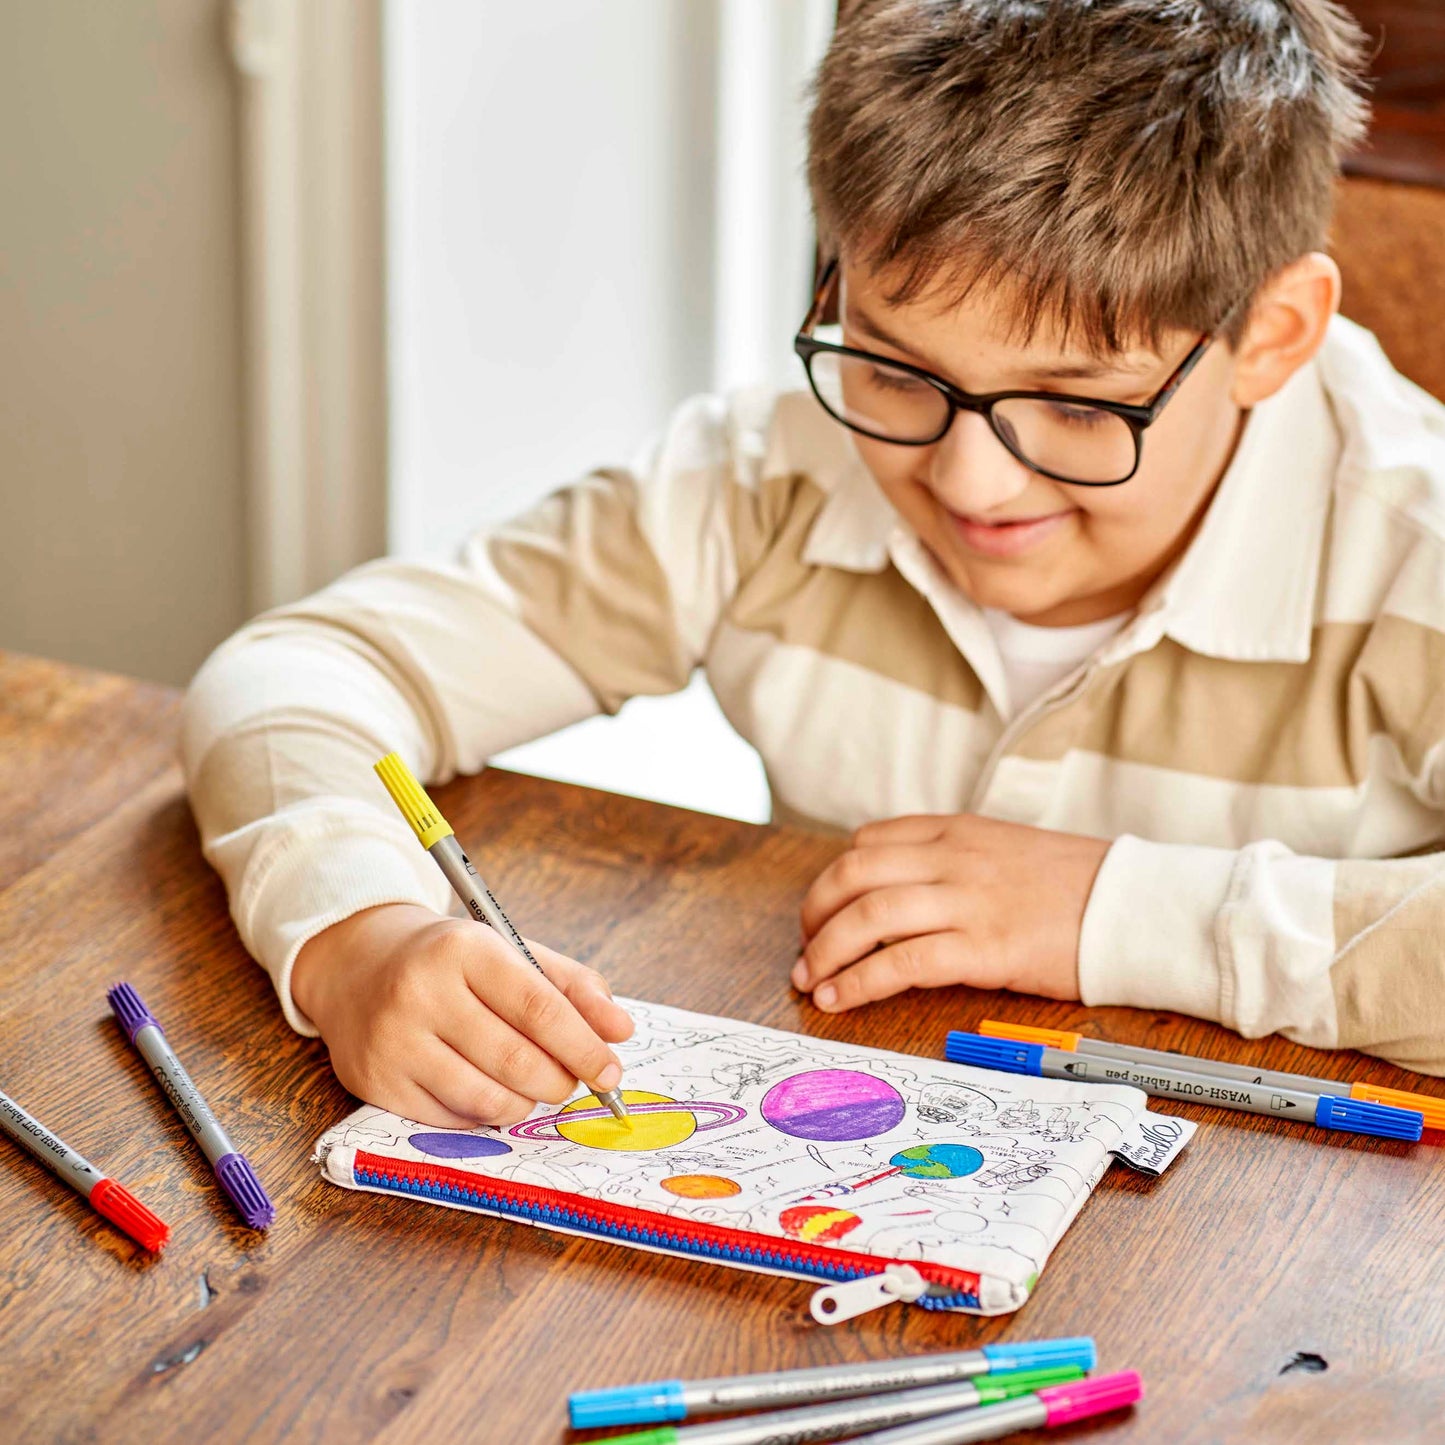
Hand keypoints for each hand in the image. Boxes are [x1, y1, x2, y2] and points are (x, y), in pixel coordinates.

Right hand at [292, 902, 632, 1127]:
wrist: (357, 965)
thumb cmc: (451, 962)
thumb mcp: (511, 952)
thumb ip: (572, 987)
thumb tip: (621, 1032)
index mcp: (464, 949)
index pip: (539, 1008)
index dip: (583, 1047)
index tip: (611, 1072)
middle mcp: (422, 992)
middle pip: (516, 1060)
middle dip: (559, 1082)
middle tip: (570, 1082)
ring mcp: (394, 1041)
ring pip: (485, 1099)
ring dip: (525, 1104)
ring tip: (531, 1087)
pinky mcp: (375, 1082)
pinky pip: (451, 1119)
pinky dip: (483, 1114)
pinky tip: (486, 1090)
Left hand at [793, 814, 1108, 1012]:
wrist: (1134, 905)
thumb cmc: (1077, 886)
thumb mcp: (1007, 851)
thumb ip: (955, 863)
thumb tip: (904, 896)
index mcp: (957, 831)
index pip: (869, 841)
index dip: (834, 878)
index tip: (822, 911)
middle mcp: (953, 858)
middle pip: (853, 873)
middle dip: (815, 913)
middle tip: (805, 949)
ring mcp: (967, 900)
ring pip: (867, 915)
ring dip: (826, 951)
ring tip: (811, 981)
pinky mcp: (984, 947)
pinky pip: (901, 962)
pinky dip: (859, 981)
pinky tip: (841, 999)